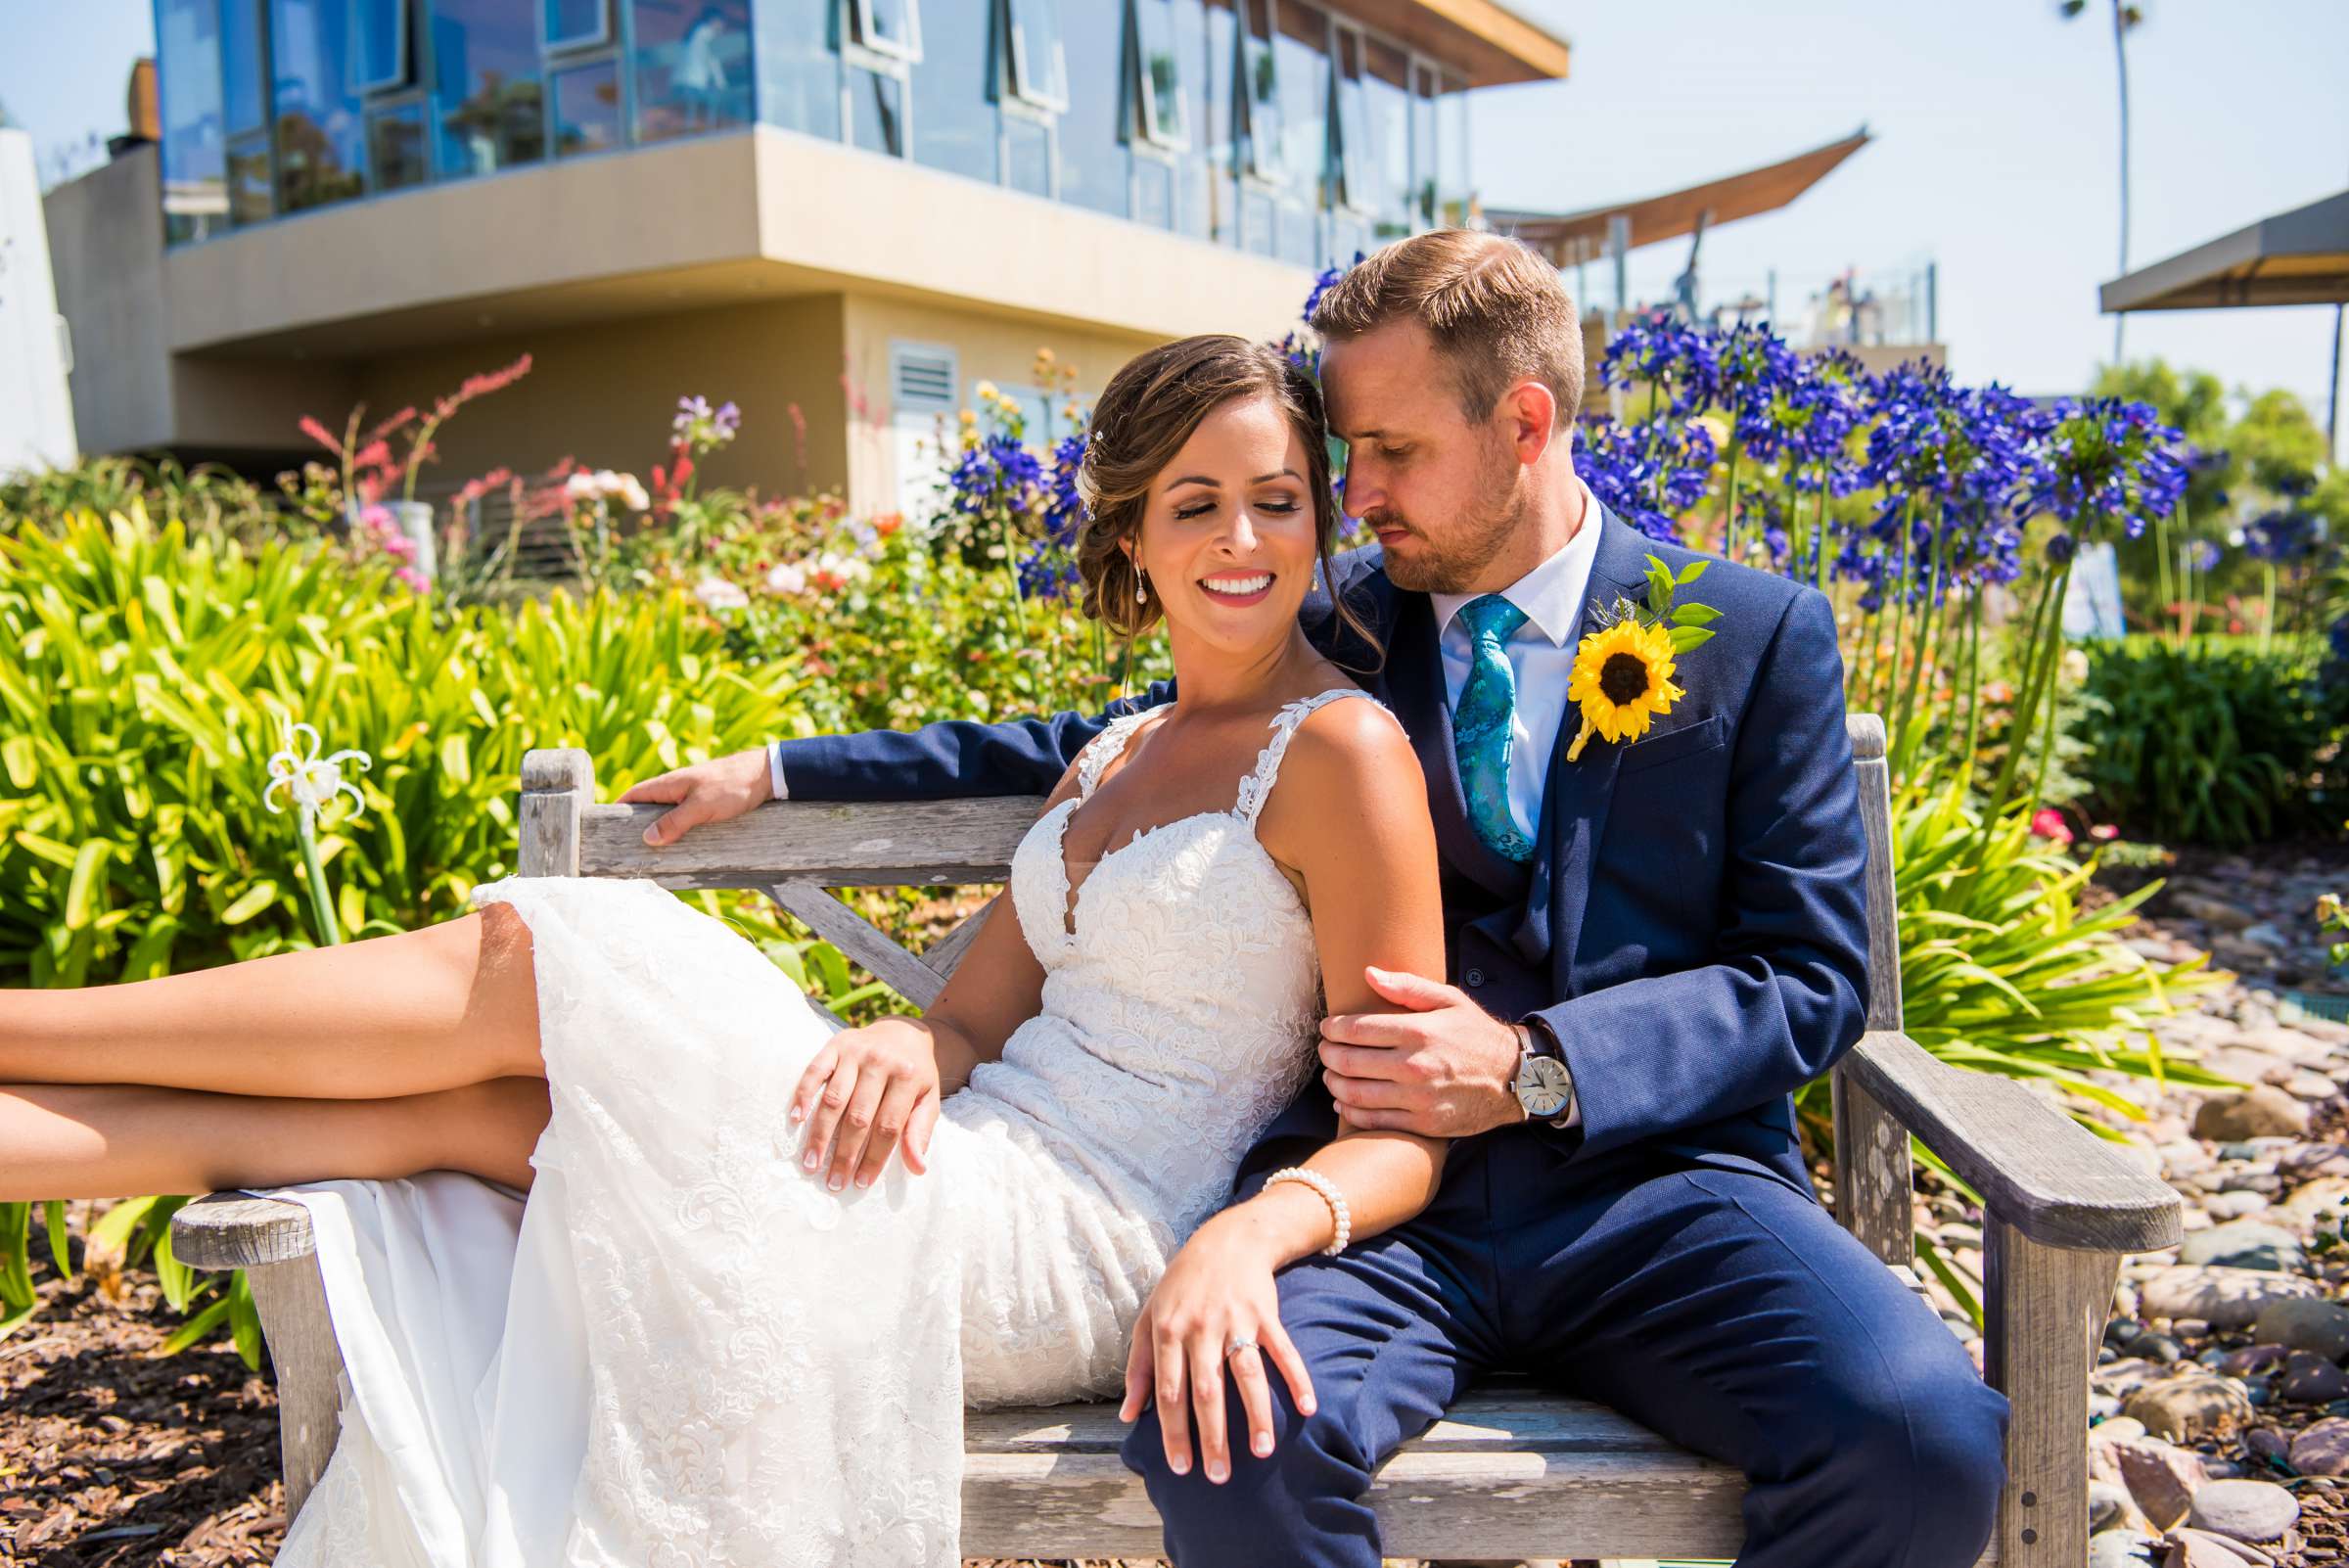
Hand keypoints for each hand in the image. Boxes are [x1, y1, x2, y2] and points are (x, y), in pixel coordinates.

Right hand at [616, 746, 772, 847]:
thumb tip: (647, 839)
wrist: (765, 775)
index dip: (615, 811)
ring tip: (648, 856)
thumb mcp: (701, 807)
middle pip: (645, 808)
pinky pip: (682, 819)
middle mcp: (674, 789)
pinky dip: (675, 831)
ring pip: (664, 815)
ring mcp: (689, 796)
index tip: (601, 831)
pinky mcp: (704, 804)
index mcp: (667, 784)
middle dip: (634, 827)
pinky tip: (677, 847)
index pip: (631, 797)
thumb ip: (675, 822)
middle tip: (625, 851)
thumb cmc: (732, 786)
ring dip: (657, 831)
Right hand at [789, 1018, 942, 1189]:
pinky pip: (814, 1071)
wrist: (903, 1032)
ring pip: (833, 1099)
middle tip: (833, 1182)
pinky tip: (796, 1120)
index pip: (888, 1126)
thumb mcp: (928, 1099)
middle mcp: (880, 1062)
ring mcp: (855, 1051)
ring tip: (810, 1163)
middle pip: (859, 1117)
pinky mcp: (835, 1044)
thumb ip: (921, 1131)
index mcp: (907, 1076)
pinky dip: (803, 1095)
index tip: (861, 1183)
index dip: (874, 1157)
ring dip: (820, 1134)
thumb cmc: (915, 1074)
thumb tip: (917, 1169)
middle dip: (844, 1154)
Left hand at [1118, 1210, 1316, 1482]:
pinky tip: (1308, 1408)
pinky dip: (1297, 1378)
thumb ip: (1138, 1368)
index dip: (1173, 1431)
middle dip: (1212, 1436)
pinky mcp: (1266, 1314)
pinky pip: (1283, 1350)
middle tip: (1218, 1476)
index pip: (1169, 1391)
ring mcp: (1236, 1321)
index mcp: (1168, 1332)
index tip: (1181, 1467)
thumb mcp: (1149, 1318)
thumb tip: (1128, 1416)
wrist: (1226, 1239)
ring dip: (1255, 1415)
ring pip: (1246, 1375)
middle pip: (1207, 1391)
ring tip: (1262, 1451)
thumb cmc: (1181, 1285)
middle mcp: (1201, 1328)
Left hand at [1317, 965, 1523, 1137]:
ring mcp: (1418, 1098)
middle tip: (1325, 1050)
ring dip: (1334, 1084)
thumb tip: (1369, 974)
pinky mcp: (1423, 1124)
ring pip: (1356, 1094)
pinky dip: (1351, 1112)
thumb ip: (1408, 986)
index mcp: (1418, 1031)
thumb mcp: (1450, 1000)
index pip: (1357, 1029)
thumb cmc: (1477, 1036)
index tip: (1327, 1027)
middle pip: (1350, 1062)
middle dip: (1328, 1055)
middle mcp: (1415, 1066)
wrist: (1517, 1079)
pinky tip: (1344, 1103)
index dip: (1333, 1028)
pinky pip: (1374, 1121)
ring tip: (1330, 1075)